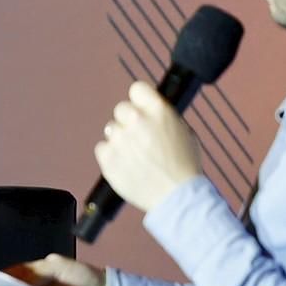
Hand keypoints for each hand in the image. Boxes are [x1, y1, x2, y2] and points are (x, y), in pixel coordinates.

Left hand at [93, 81, 201, 212]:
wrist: (176, 196)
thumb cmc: (184, 167)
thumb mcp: (184, 131)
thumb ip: (163, 117)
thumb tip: (150, 110)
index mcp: (159, 111)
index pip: (137, 88)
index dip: (139, 99)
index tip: (141, 108)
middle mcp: (137, 122)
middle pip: (121, 108)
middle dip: (129, 120)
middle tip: (139, 137)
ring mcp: (121, 140)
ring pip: (111, 129)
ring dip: (120, 139)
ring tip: (136, 155)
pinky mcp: (108, 159)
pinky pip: (102, 148)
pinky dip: (111, 155)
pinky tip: (126, 164)